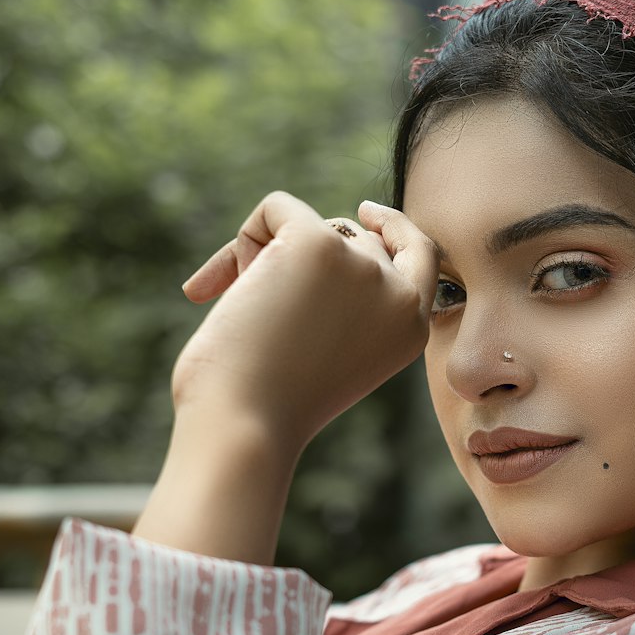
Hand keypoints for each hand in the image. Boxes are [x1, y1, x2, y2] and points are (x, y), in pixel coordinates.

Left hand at [171, 192, 438, 458]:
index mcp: (411, 329)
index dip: (395, 229)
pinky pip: (276, 208)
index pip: (421, 256)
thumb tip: (312, 230)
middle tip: (260, 310)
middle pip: (351, 236)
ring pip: (310, 222)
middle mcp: (399, 295)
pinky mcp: (319, 243)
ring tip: (246, 312)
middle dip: (301, 258)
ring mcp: (363, 265)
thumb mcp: (328, 354)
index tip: (366, 213)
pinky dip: (243, 238)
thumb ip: (343, 303)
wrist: (245, 426)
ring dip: (268, 255)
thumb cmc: (268, 405)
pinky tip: (213, 290)